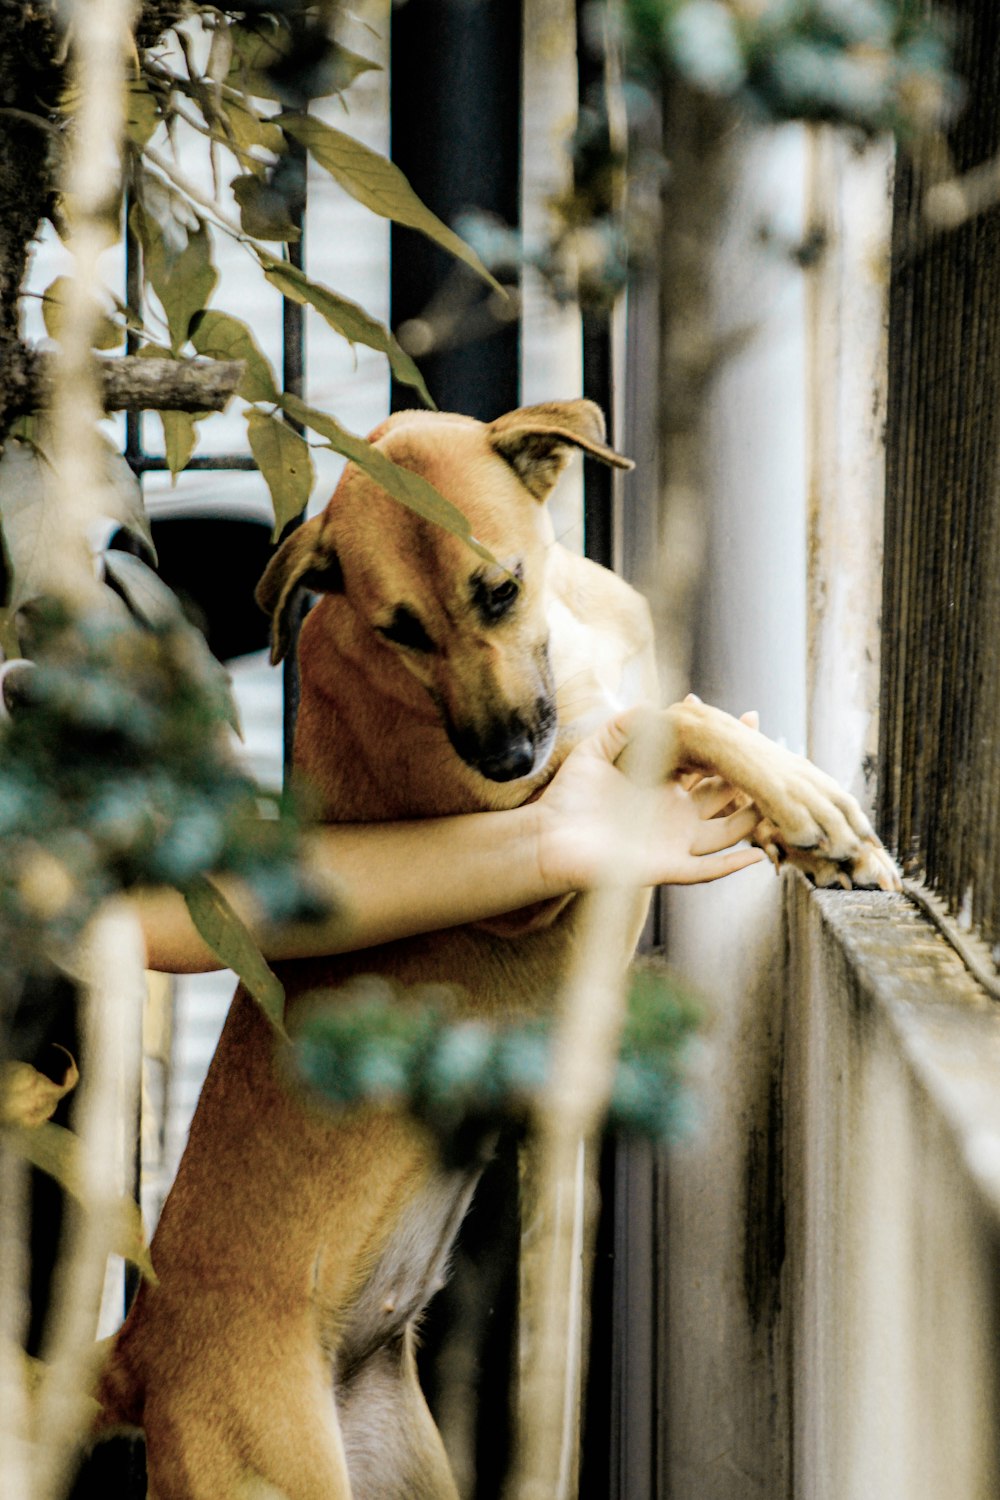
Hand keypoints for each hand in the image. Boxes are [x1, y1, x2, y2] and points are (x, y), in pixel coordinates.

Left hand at [536, 706, 766, 893]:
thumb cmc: (567, 799)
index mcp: (664, 788)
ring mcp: (674, 842)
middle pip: (726, 796)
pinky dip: (731, 865)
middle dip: (750, 776)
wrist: (546, 839)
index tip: (751, 718)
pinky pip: (706, 869)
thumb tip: (652, 705)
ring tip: (778, 801)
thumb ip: (622, 726)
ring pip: (726, 832)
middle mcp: (676, 816)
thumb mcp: (596, 752)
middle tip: (774, 752)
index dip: (729, 747)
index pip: (708, 766)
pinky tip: (755, 855)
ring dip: (752, 818)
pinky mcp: (665, 867)